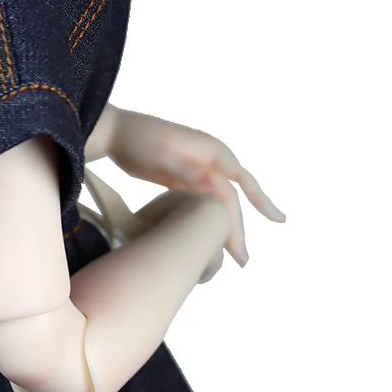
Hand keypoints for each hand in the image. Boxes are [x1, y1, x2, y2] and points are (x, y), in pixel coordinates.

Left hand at [108, 109, 285, 266]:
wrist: (113, 131)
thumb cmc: (137, 140)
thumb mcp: (160, 154)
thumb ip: (185, 169)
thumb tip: (211, 184)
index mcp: (209, 149)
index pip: (242, 179)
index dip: (261, 200)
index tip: (277, 220)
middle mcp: (209, 159)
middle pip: (231, 197)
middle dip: (238, 227)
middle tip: (243, 260)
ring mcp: (196, 169)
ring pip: (218, 202)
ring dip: (226, 227)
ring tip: (235, 256)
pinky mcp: (183, 179)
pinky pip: (205, 202)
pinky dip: (210, 220)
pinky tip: (211, 239)